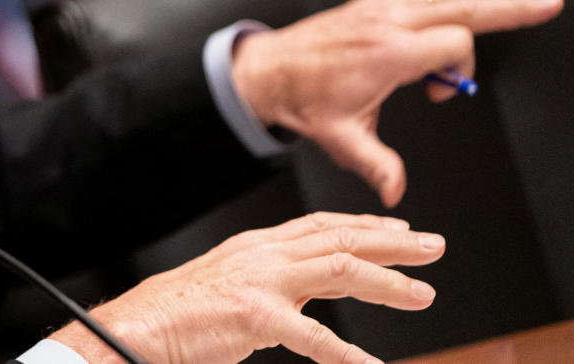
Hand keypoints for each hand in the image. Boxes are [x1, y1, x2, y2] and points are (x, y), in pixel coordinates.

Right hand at [48, 212, 444, 363]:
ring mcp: (261, 281)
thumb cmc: (181, 310)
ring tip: (422, 293)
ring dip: (387, 281)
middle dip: (394, 242)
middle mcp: (264, 253)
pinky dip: (348, 354)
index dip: (367, 224)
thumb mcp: (232, 282)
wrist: (140, 323)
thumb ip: (273, 282)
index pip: (323, 225)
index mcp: (258, 245)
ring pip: (339, 270)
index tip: (401, 228)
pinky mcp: (255, 316)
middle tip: (434, 247)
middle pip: (341, 238)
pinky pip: (313, 337)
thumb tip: (308, 293)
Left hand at [232, 0, 562, 205]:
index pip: (454, 45)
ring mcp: (382, 6)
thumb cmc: (305, 102)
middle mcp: (389, 21)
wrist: (268, 70)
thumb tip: (396, 194)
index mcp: (387, 53)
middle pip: (462, 4)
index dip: (462, 71)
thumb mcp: (341, 139)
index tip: (440, 93)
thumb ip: (375, 165)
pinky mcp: (374, 0)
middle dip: (509, 3)